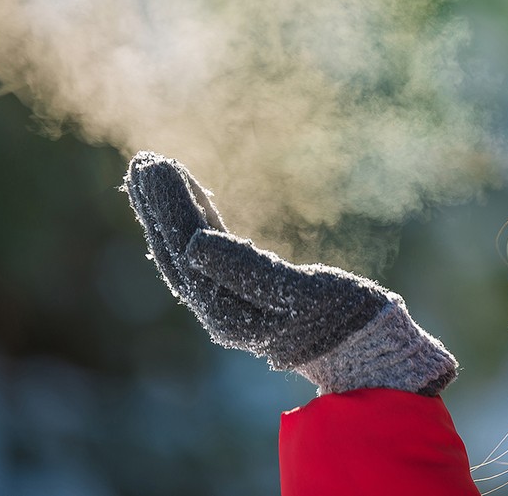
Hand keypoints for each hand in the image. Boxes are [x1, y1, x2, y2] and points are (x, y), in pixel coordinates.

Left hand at [123, 151, 457, 395]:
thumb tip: (193, 244)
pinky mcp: (243, 293)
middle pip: (176, 249)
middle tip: (144, 159)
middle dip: (159, 204)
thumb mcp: (302, 294)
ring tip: (154, 171)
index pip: (186, 248)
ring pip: (185, 250)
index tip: (157, 163)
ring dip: (168, 211)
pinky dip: (196, 220)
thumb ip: (249, 272)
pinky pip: (207, 253)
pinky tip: (192, 198)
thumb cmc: (341, 317)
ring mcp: (227, 303)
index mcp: (227, 311)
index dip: (169, 205)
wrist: (363, 347)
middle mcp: (218, 310)